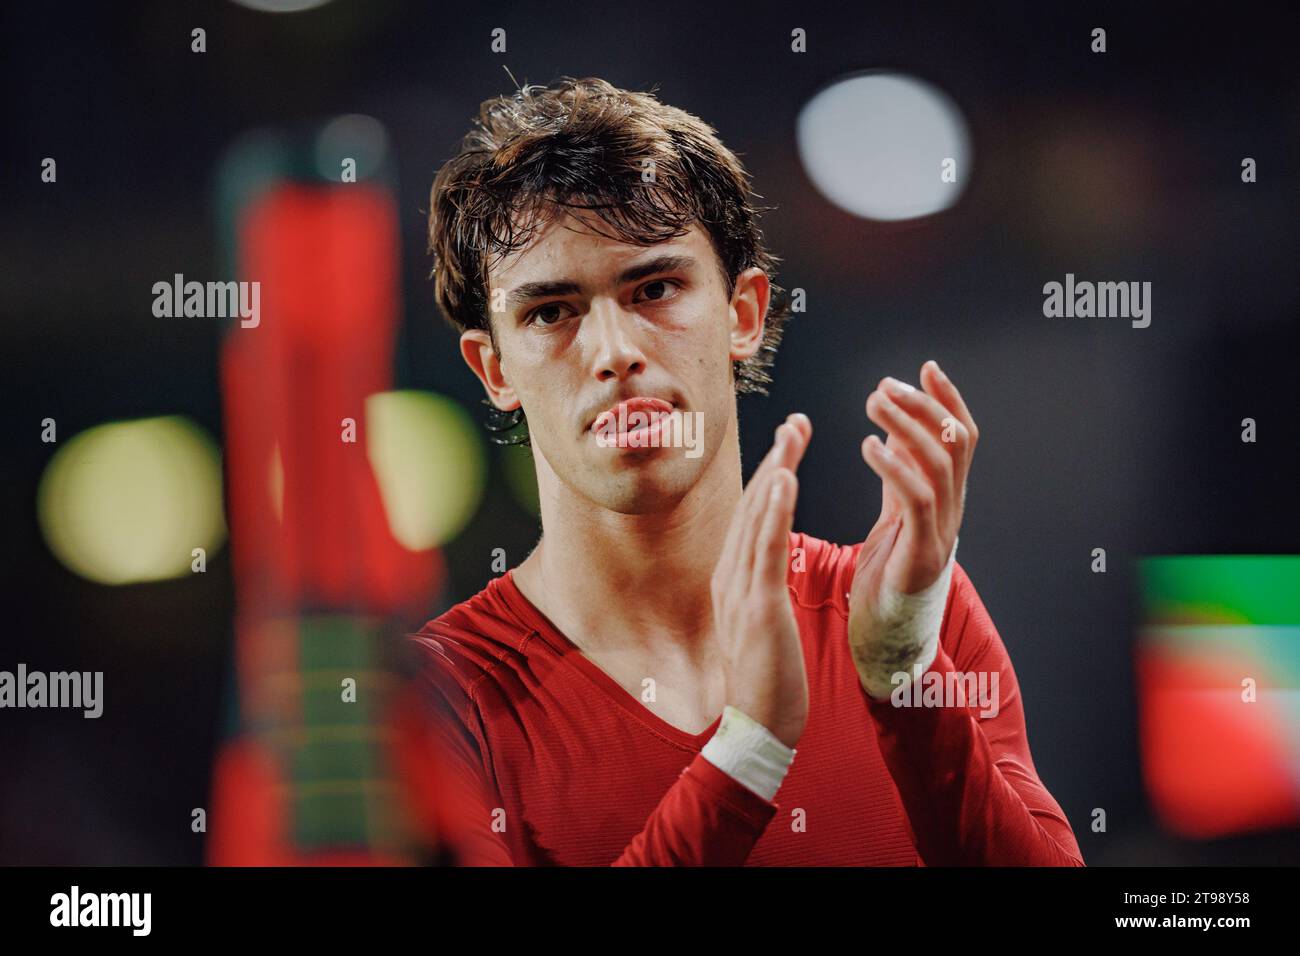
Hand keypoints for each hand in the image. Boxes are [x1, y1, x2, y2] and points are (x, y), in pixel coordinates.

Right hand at [710, 413, 811, 748]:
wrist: (758, 729)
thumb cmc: (766, 681)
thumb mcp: (760, 625)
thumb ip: (759, 590)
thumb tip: (765, 566)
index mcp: (734, 579)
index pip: (754, 516)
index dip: (771, 475)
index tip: (790, 442)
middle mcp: (731, 577)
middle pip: (754, 506)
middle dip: (776, 460)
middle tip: (797, 420)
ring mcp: (741, 591)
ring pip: (758, 519)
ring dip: (776, 471)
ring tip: (793, 434)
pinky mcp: (758, 608)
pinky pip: (766, 551)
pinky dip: (774, 511)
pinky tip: (785, 479)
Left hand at [850, 360, 977, 635]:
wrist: (887, 635)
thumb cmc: (888, 574)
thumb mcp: (893, 512)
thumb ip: (898, 473)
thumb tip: (896, 427)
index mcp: (947, 498)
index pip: (960, 437)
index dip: (948, 399)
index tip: (926, 366)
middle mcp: (953, 509)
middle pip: (953, 442)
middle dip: (923, 405)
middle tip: (886, 383)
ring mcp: (942, 531)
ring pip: (938, 464)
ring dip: (906, 426)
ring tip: (873, 403)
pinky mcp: (923, 553)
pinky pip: (916, 500)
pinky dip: (894, 467)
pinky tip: (869, 446)